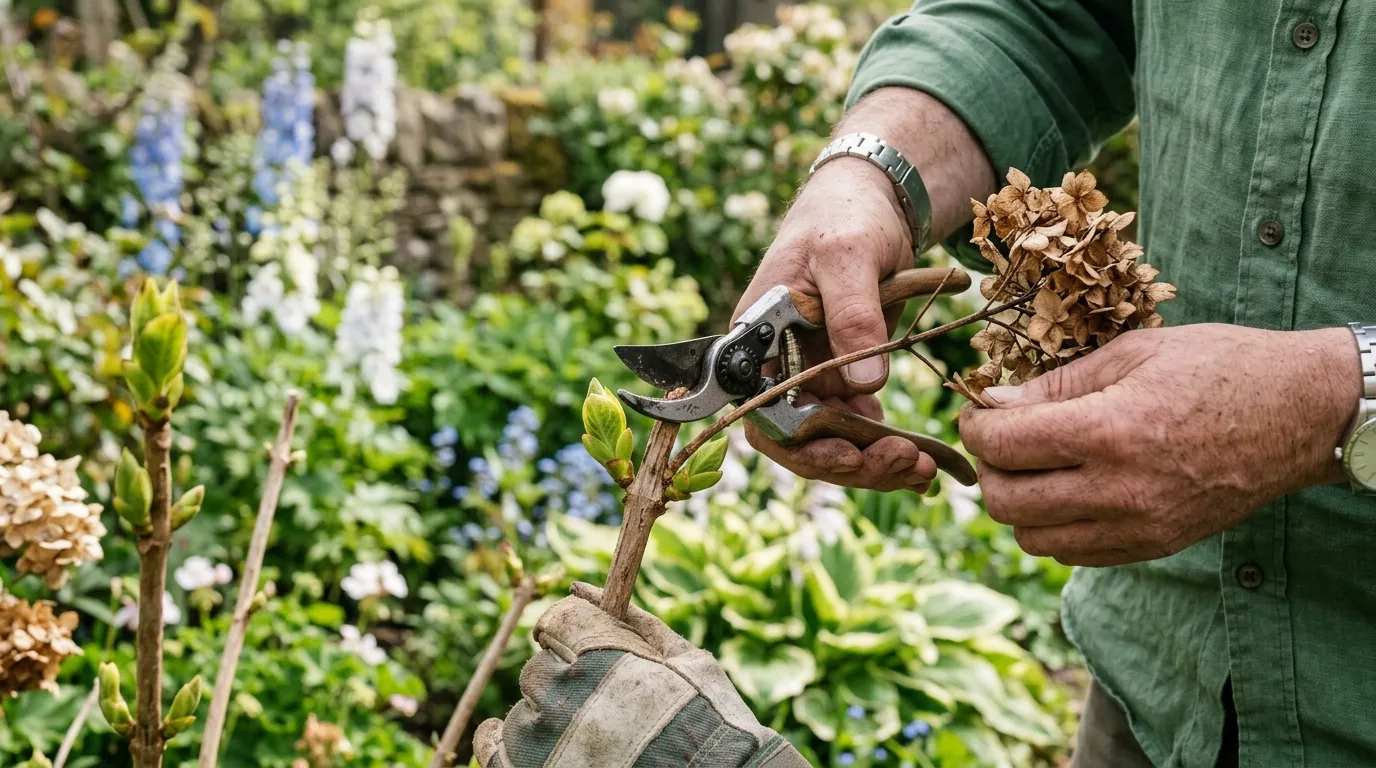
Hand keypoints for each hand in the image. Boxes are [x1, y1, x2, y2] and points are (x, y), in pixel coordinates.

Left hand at [474, 583, 807, 767]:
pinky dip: (494, 740)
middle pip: (539, 667)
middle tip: (596, 701)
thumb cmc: (709, 719)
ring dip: (546, 713)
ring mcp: (541, 739)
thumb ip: (632, 617)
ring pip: (522, 707)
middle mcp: (562, 691)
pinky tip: (505, 737)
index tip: (580, 647)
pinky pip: (492, 748)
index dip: (571, 632)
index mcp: (599, 653)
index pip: (557, 620)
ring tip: (584, 733)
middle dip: (564, 676)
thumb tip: (582, 585)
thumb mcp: (684, 657)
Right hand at [735, 158, 937, 493]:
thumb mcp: (847, 256)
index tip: (845, 455)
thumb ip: (853, 316)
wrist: (873, 201)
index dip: (799, 446)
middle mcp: (778, 369)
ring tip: (922, 468)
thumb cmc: (844, 218)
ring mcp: (812, 377)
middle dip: (849, 462)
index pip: (763, 415)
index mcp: (757, 343)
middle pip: (799, 442)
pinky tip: (923, 460)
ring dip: (874, 462)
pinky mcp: (844, 379)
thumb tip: (866, 384)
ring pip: (832, 442)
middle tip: (903, 464)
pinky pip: (858, 428)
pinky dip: (887, 448)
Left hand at [958, 324, 1359, 565]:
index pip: (1004, 444)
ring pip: (1033, 538)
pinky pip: (1073, 554)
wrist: (1301, 414)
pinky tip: (1068, 490)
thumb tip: (993, 403)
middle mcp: (1119, 489)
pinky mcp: (1154, 547)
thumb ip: (1056, 385)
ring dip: (1018, 503)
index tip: (976, 411)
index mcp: (1110, 431)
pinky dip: (1054, 527)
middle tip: (1000, 438)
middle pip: (1007, 502)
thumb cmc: (1219, 367)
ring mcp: (1138, 527)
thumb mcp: (1133, 353)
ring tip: (1034, 465)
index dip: (974, 426)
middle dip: (988, 467)